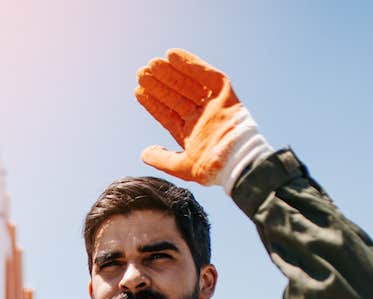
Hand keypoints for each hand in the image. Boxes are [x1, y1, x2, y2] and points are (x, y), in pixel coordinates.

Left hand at [135, 49, 270, 192]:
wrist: (235, 162)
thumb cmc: (211, 168)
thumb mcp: (180, 166)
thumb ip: (161, 159)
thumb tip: (144, 153)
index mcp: (190, 133)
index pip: (168, 114)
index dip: (153, 103)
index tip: (138, 91)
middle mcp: (200, 117)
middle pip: (176, 96)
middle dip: (159, 84)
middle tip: (141, 72)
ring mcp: (212, 105)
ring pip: (188, 84)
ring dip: (171, 73)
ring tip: (152, 64)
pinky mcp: (225, 93)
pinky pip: (207, 75)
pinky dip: (191, 64)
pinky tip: (172, 55)